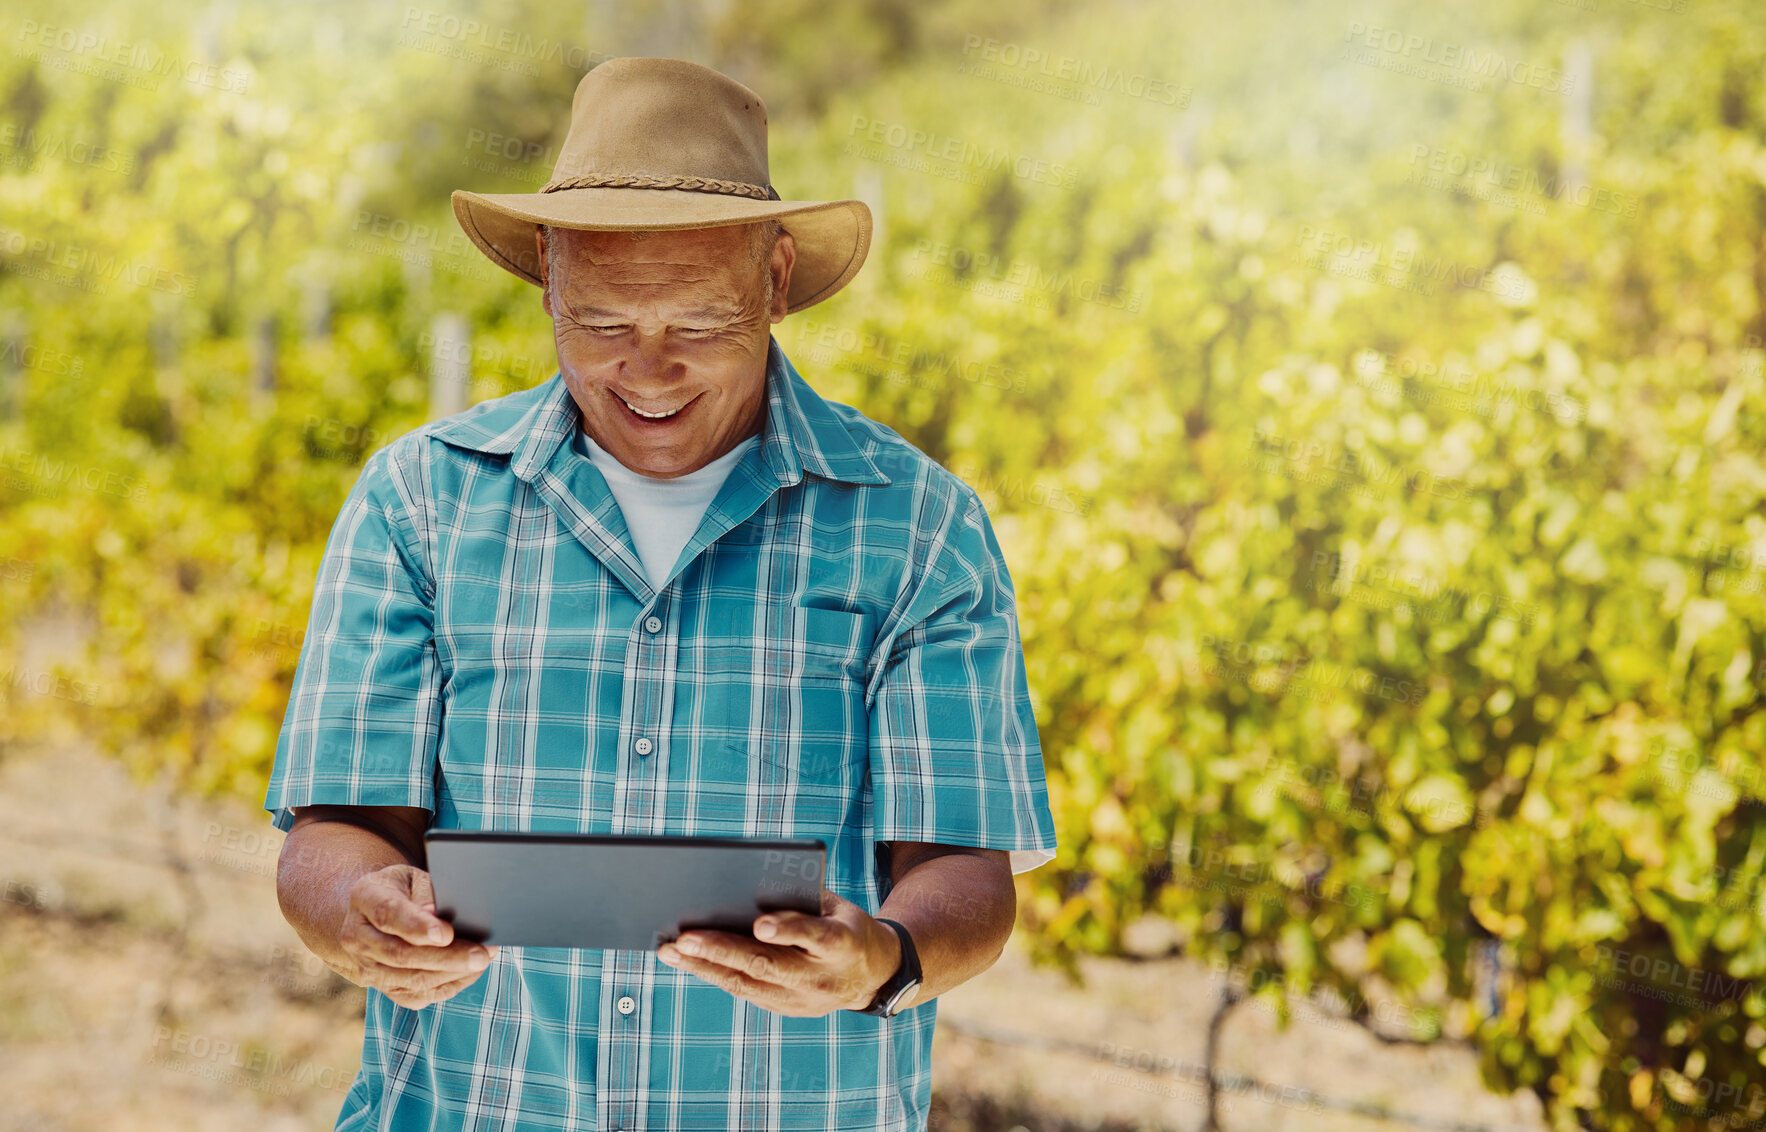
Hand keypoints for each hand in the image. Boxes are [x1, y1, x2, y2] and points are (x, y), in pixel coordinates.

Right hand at [335, 863, 499, 1008]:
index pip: (388, 914)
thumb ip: (426, 893)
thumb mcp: (413, 877)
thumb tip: (437, 915)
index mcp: (365, 898)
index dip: (417, 926)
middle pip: (401, 954)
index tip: (447, 934)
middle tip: (481, 954)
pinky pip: (417, 995)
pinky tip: (469, 972)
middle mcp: (358, 937)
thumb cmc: (404, 889)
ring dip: (452, 973)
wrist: (375, 913)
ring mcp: (367, 967)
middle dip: (446, 957)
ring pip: (410, 980)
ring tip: (483, 960)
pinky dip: (448, 986)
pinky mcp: (383, 989)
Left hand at [655, 889, 901, 1016]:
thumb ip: (800, 899)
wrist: (874, 975)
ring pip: (747, 984)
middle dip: (723, 951)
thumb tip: (748, 885)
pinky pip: (745, 991)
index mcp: (843, 943)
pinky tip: (688, 960)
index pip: (815, 936)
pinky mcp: (786, 1009)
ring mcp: (803, 1000)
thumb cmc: (845, 924)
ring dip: (704, 967)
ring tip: (669, 950)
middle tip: (684, 938)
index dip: (789, 930)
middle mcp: (822, 977)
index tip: (760, 923)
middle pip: (768, 965)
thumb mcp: (836, 906)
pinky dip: (714, 974)